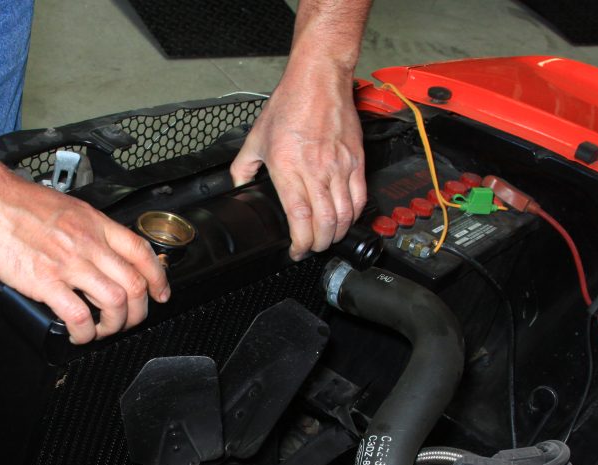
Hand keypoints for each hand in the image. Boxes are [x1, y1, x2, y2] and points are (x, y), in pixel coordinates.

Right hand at [0, 161, 169, 343]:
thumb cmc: (12, 199)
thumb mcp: (63, 207)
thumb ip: (82, 229)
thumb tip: (90, 250)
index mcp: (94, 223)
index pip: (141, 251)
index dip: (157, 277)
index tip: (159, 292)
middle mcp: (88, 242)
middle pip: (134, 283)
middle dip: (138, 311)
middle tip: (128, 321)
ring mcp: (69, 263)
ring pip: (115, 303)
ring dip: (114, 325)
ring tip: (101, 331)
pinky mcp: (45, 281)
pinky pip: (79, 315)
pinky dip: (84, 333)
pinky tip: (77, 335)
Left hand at [231, 63, 365, 260]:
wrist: (318, 80)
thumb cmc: (289, 105)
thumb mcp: (256, 138)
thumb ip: (243, 166)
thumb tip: (238, 184)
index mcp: (288, 168)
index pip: (300, 217)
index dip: (301, 242)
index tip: (296, 251)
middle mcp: (316, 171)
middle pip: (325, 223)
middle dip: (319, 244)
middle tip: (312, 248)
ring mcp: (339, 166)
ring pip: (344, 214)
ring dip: (336, 233)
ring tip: (327, 238)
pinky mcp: (356, 159)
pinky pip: (359, 196)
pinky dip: (353, 214)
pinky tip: (345, 219)